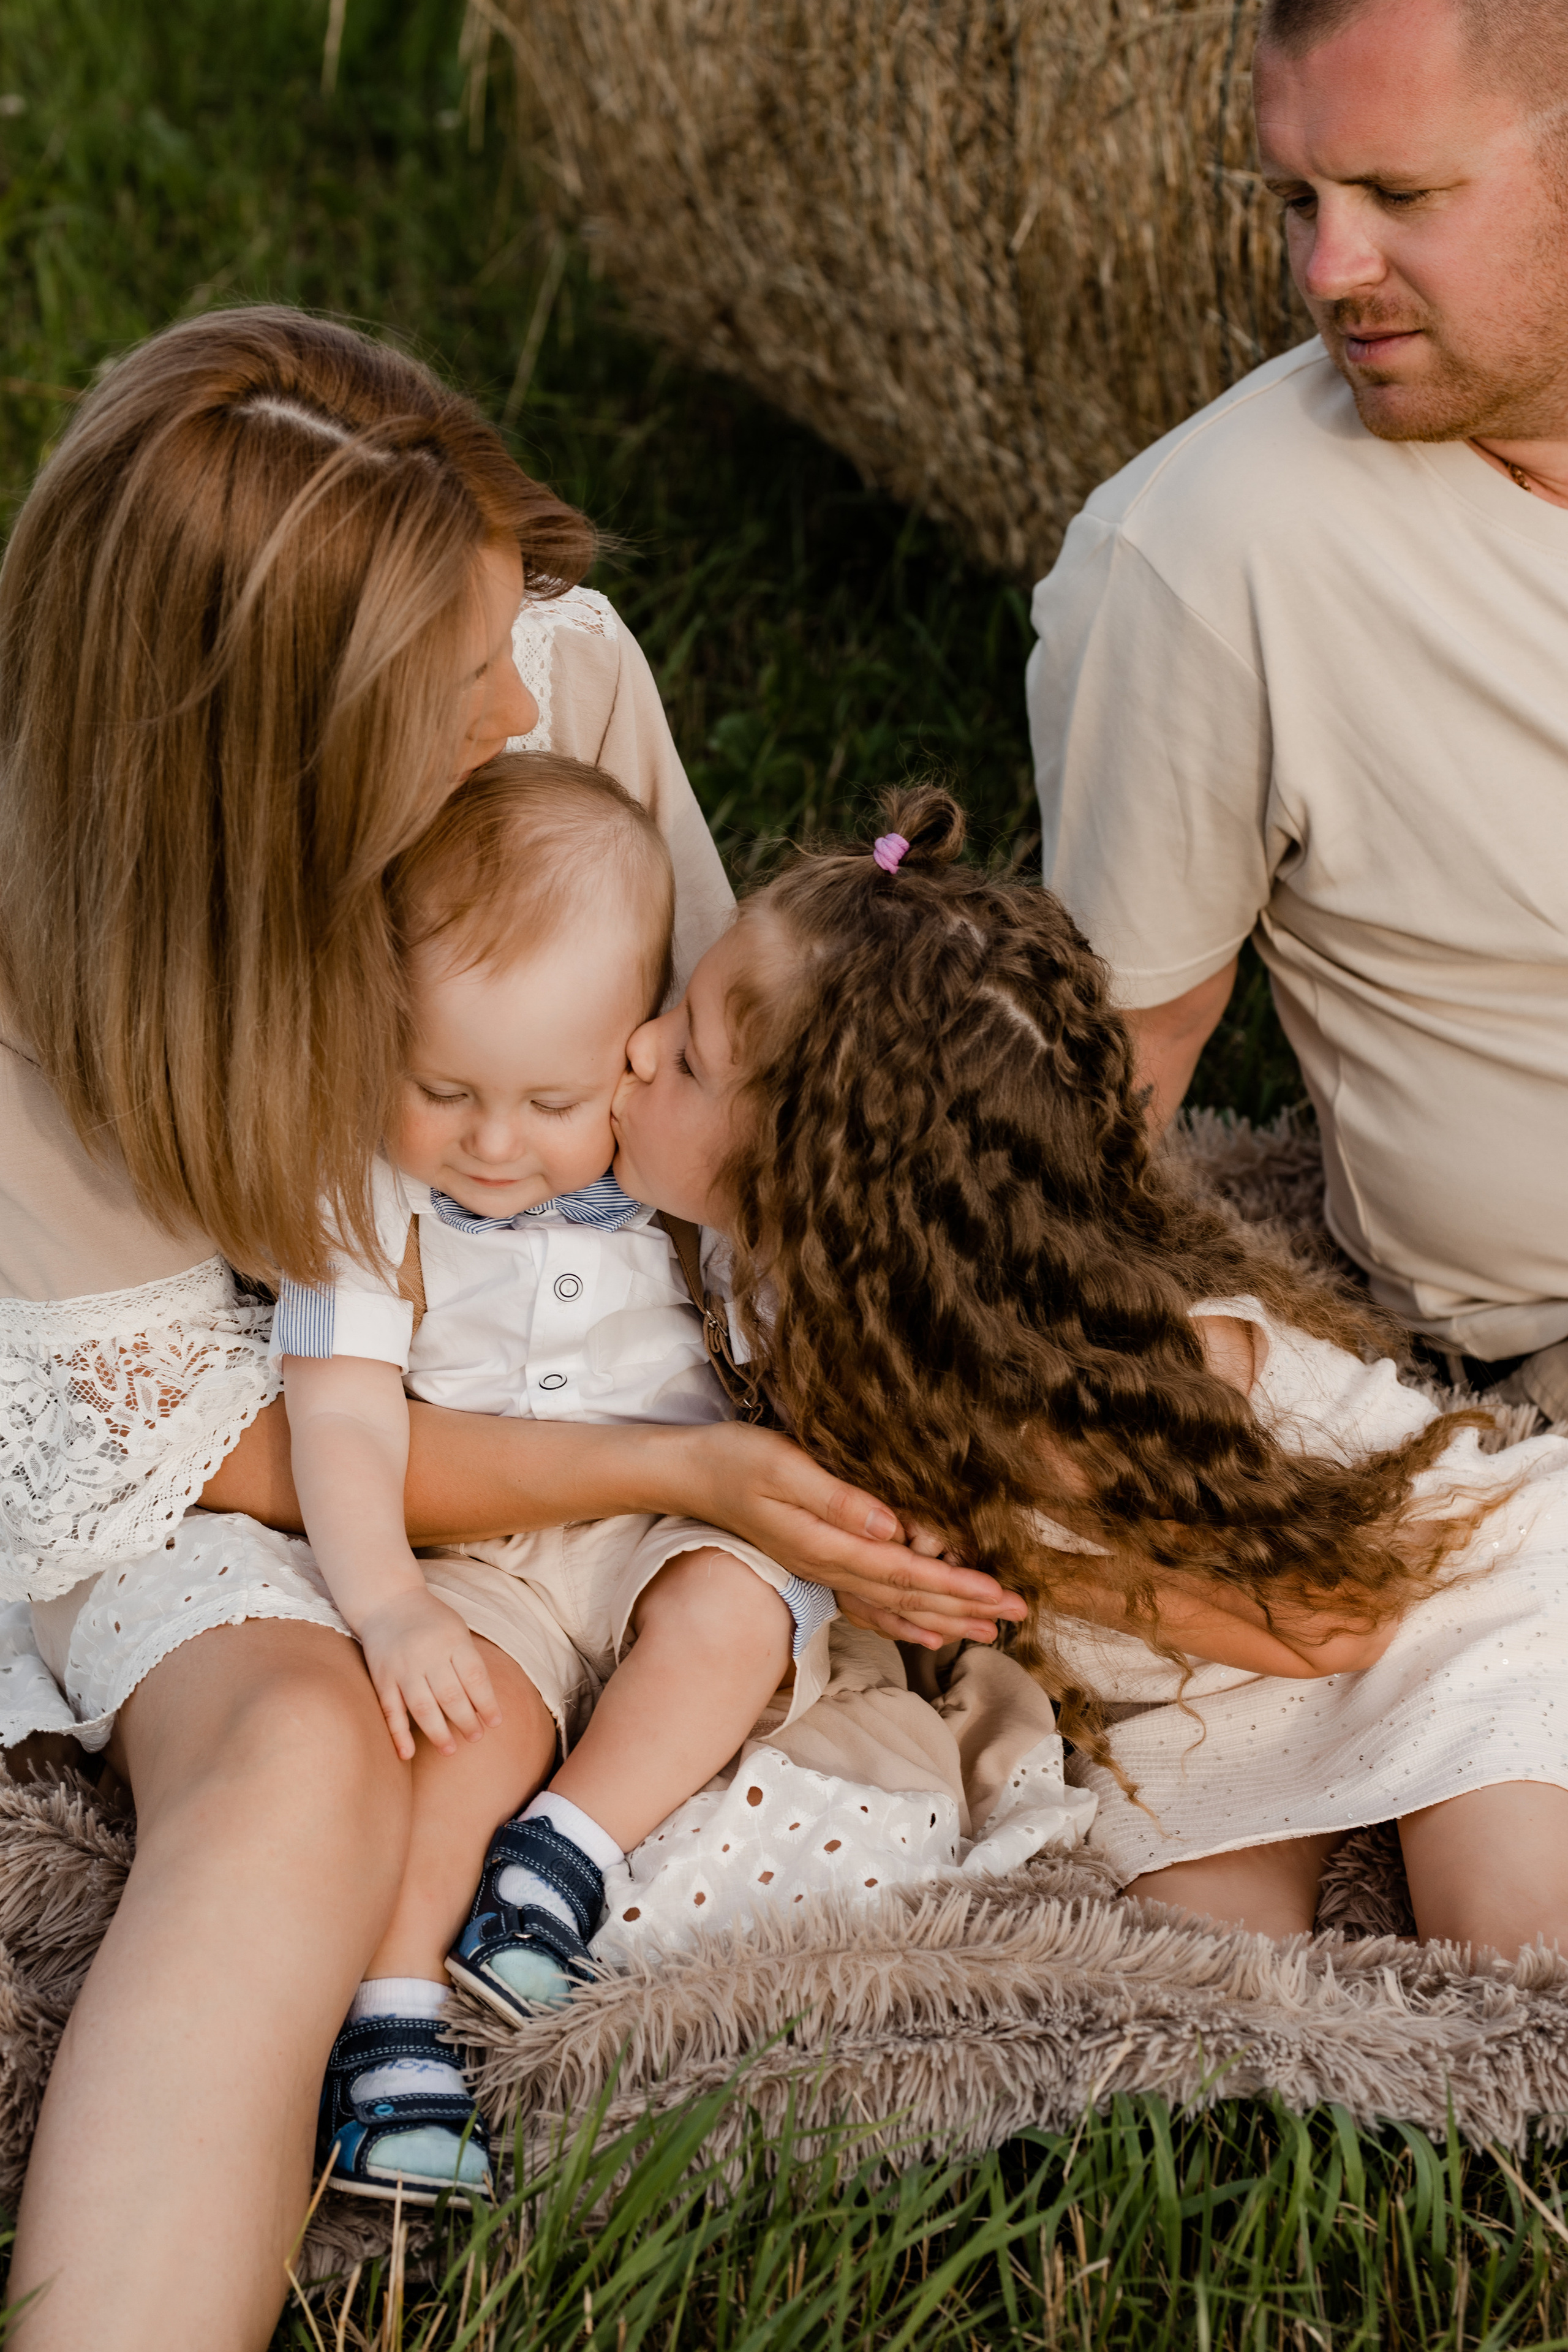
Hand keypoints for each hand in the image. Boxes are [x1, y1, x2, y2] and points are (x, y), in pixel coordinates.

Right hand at [353, 1585, 501, 1759]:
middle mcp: (427, 1654)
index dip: (487, 1703)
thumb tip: (483, 1707)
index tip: (495, 1723)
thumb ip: (469, 1663)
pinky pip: (390, 1710)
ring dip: (437, 1732)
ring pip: (422, 1707)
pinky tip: (407, 1754)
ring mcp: (402, 1667)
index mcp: (452, 1640)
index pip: (475, 1677)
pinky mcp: (381, 1678)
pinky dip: (398, 1734)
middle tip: (476, 1737)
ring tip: (450, 1749)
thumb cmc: (431, 1621)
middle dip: (466, 1721)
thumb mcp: (457, 1631)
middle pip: (450, 1696)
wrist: (387, 1601)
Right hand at [681, 1424, 1026, 1649]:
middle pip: (908, 1595)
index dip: (955, 1584)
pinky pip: (869, 1604)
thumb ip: (836, 1498)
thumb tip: (890, 1525)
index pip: (904, 1571)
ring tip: (990, 1629)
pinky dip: (903, 1621)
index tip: (999, 1592)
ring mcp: (823, 1569)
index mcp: (827, 1543)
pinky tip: (928, 1632)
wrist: (690, 1475)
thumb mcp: (783, 1466)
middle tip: (1018, 1613)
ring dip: (944, 1616)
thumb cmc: (735, 1461)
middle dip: (965, 1605)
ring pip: (894, 1605)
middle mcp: (829, 1565)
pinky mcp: (817, 1563)